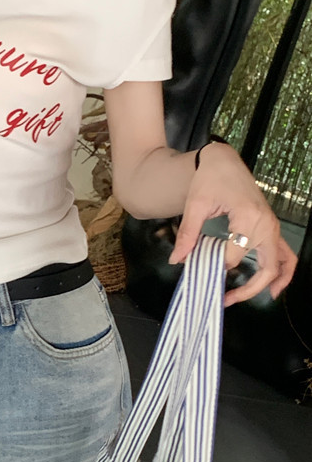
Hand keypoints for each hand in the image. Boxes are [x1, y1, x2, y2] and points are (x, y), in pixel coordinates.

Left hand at [167, 142, 296, 306]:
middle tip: (227, 300)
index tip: (199, 267)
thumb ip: (188, 234)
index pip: (234, 256)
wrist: (223, 161)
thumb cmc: (209, 179)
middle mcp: (266, 224)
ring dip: (271, 283)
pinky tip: (273, 285)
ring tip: (260, 298)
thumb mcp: (195, 205)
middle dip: (249, 288)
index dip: (216, 265)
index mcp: (249, 217)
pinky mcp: (271, 227)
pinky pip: (284, 253)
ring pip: (282, 262)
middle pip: (267, 267)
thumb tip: (177, 260)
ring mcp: (272, 226)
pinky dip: (282, 270)